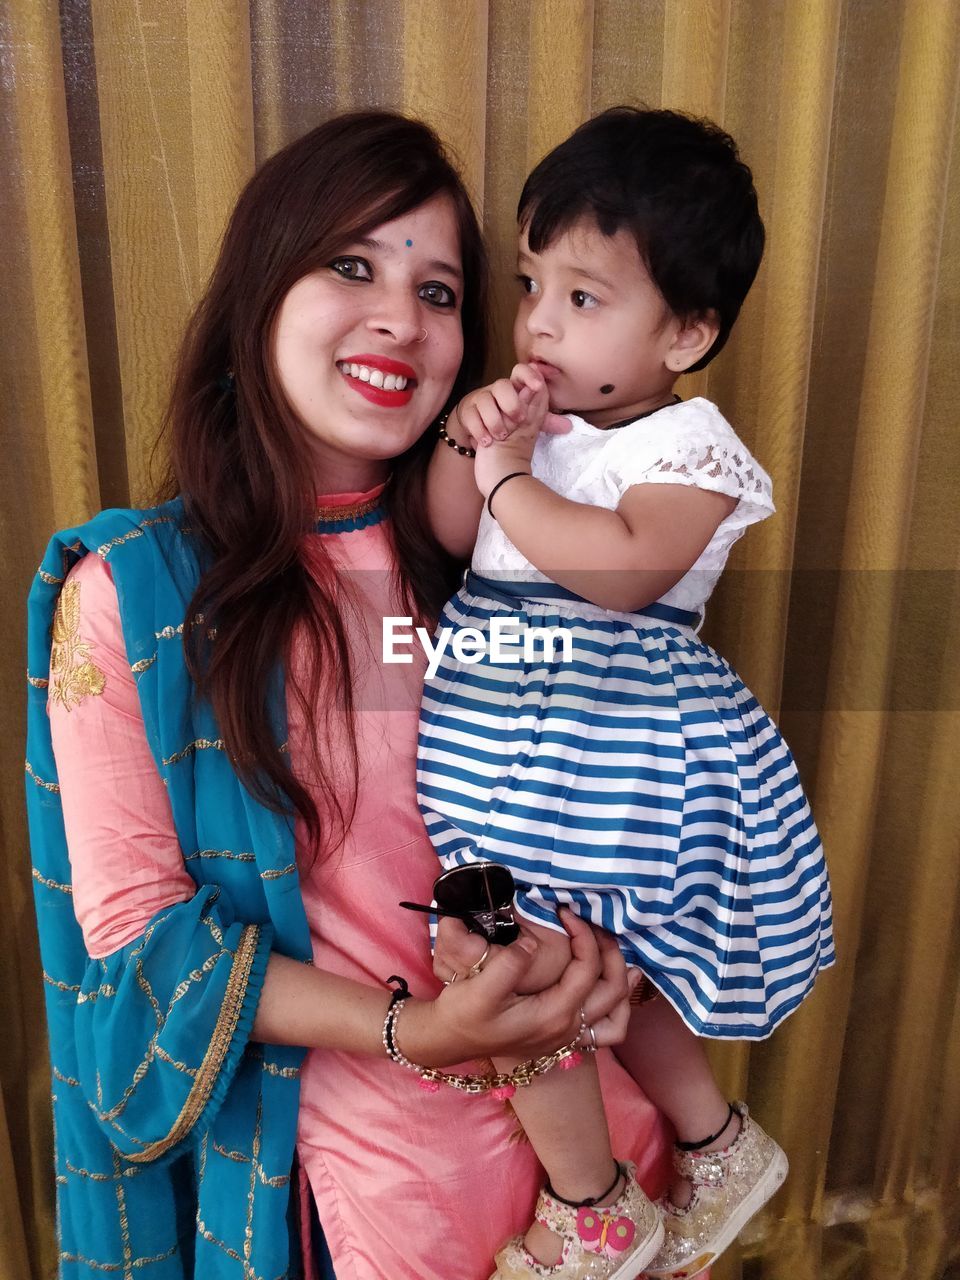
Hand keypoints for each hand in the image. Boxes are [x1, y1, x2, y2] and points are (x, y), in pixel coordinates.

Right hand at [406, 910, 630, 1066]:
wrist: (449, 1039)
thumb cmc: (463, 1014)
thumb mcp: (480, 988)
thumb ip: (510, 965)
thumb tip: (533, 943)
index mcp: (554, 1015)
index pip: (587, 969)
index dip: (583, 935)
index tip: (566, 912)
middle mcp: (568, 1029)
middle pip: (613, 989)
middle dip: (609, 951)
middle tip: (593, 923)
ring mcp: (567, 1036)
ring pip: (616, 1012)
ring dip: (620, 979)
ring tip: (611, 950)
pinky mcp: (560, 1034)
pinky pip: (606, 1028)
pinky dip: (616, 1007)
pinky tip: (611, 986)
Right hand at [449, 364, 569, 450]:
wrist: (483, 434)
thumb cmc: (508, 424)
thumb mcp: (527, 422)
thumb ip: (544, 422)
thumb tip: (567, 425)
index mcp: (514, 389)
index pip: (521, 372)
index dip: (529, 375)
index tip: (538, 385)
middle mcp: (496, 391)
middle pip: (501, 384)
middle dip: (511, 402)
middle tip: (518, 420)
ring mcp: (480, 401)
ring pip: (484, 400)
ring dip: (494, 420)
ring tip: (501, 436)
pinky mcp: (467, 413)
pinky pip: (471, 418)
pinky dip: (479, 430)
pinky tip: (487, 442)